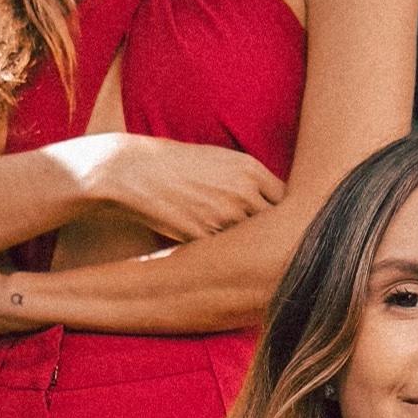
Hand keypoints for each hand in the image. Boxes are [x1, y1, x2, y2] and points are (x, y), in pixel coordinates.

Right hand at [78, 134, 285, 240]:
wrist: (132, 171)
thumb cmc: (175, 165)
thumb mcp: (219, 160)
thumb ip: (248, 180)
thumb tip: (270, 200)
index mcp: (251, 170)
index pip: (286, 198)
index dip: (282, 212)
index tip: (276, 221)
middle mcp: (244, 193)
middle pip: (275, 224)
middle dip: (269, 234)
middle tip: (264, 244)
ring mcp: (225, 216)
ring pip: (251, 242)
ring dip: (247, 249)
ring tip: (239, 251)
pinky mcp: (204, 237)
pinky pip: (223, 254)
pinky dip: (221, 256)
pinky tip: (212, 253)